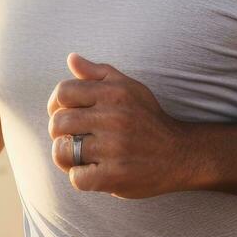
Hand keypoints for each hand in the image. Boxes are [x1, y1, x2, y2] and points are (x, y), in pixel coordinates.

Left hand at [48, 53, 192, 198]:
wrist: (181, 155)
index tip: (64, 114)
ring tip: (79, 156)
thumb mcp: (129, 88)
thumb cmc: (149, 120)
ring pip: (62, 150)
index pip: (63, 92)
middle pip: (58, 122)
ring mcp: (114, 148)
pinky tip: (93, 172)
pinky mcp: (116, 175)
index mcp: (114, 93)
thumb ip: (98, 73)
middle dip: (59, 133)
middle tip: (73, 138)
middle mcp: (114, 117)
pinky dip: (80, 177)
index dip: (56, 104)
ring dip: (66, 156)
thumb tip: (71, 58)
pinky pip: (77, 178)